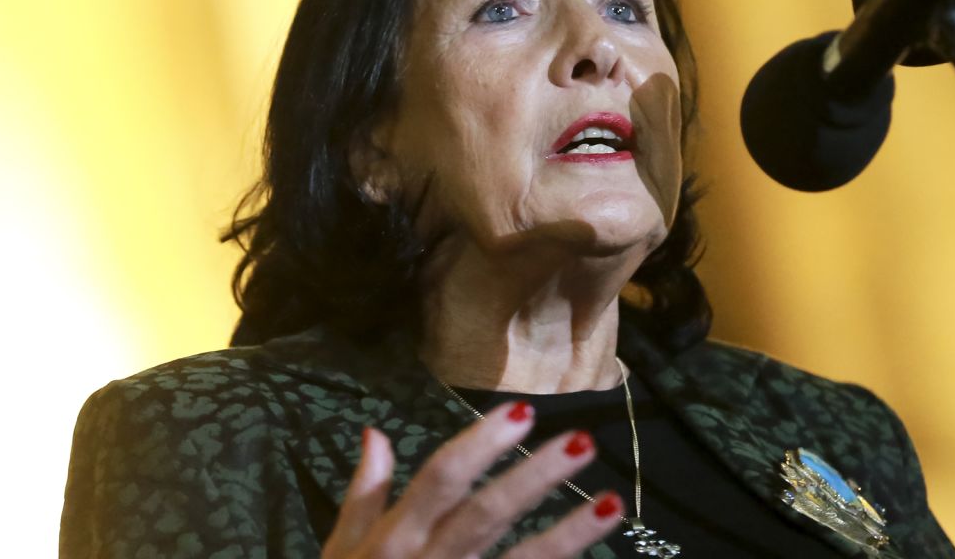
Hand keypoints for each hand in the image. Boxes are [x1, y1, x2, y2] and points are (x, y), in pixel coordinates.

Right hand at [321, 401, 621, 557]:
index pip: (439, 479)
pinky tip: (596, 553)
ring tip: (612, 505)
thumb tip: (376, 434)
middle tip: (583, 443)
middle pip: (486, 515)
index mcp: (393, 542)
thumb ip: (363, 498)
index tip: (523, 411)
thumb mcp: (342, 555)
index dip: (481, 444)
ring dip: (569, 536)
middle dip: (535, 478)